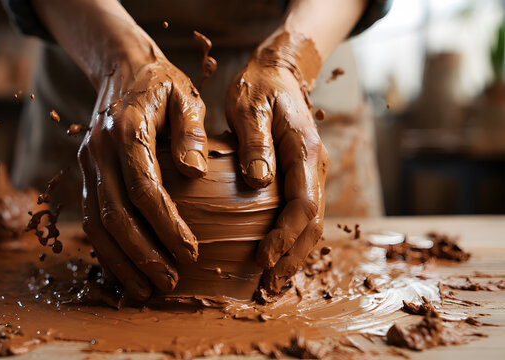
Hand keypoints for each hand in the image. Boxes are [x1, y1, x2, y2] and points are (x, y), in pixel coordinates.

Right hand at [79, 54, 207, 300]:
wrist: (120, 68)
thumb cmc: (161, 84)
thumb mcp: (185, 94)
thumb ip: (191, 130)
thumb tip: (195, 173)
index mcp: (126, 129)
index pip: (143, 188)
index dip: (166, 225)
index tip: (191, 253)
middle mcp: (98, 150)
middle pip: (115, 215)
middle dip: (143, 255)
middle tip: (169, 283)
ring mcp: (86, 163)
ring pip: (96, 224)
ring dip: (120, 261)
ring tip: (145, 290)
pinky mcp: (84, 174)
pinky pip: (91, 218)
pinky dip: (106, 249)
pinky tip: (125, 270)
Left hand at [225, 31, 328, 293]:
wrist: (278, 72)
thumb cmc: (259, 87)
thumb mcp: (250, 107)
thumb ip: (255, 142)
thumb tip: (259, 182)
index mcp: (305, 152)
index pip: (302, 205)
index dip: (284, 236)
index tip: (261, 259)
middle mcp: (315, 167)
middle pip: (313, 225)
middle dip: (292, 259)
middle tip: (268, 288)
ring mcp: (311, 174)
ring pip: (311, 225)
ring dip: (294, 256)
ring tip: (272, 284)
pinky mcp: (301, 177)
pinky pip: (303, 216)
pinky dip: (292, 241)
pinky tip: (276, 258)